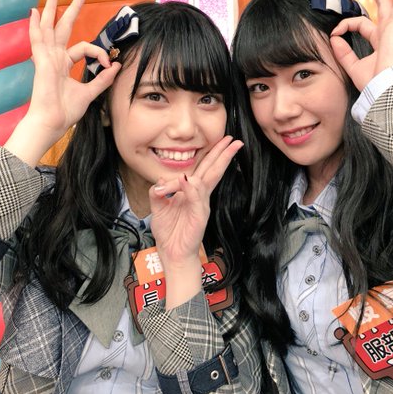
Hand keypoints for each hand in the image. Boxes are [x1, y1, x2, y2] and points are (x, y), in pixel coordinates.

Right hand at [4, 0, 120, 165]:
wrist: (52, 122)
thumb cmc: (65, 111)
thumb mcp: (90, 93)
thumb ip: (103, 79)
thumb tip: (117, 66)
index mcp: (63, 64)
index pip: (84, 48)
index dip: (99, 53)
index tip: (109, 65)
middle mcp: (54, 58)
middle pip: (62, 28)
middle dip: (70, 9)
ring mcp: (46, 58)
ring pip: (49, 27)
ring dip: (51, 9)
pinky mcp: (42, 61)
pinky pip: (38, 39)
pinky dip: (35, 25)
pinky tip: (34, 11)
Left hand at [148, 136, 243, 267]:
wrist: (173, 253)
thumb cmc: (170, 231)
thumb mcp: (158, 207)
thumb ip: (159, 192)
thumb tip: (161, 180)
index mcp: (192, 192)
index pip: (204, 169)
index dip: (213, 154)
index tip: (222, 141)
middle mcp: (199, 196)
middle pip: (212, 170)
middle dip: (223, 154)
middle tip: (233, 140)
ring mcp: (200, 205)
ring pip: (208, 180)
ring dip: (216, 162)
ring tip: (225, 147)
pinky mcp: (198, 216)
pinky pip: (196, 199)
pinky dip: (193, 189)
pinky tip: (190, 180)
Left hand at [330, 0, 392, 90]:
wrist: (384, 90)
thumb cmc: (373, 84)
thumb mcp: (352, 66)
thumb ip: (343, 53)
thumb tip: (333, 37)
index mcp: (379, 42)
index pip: (361, 24)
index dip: (345, 25)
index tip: (334, 33)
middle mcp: (389, 34)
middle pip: (383, 6)